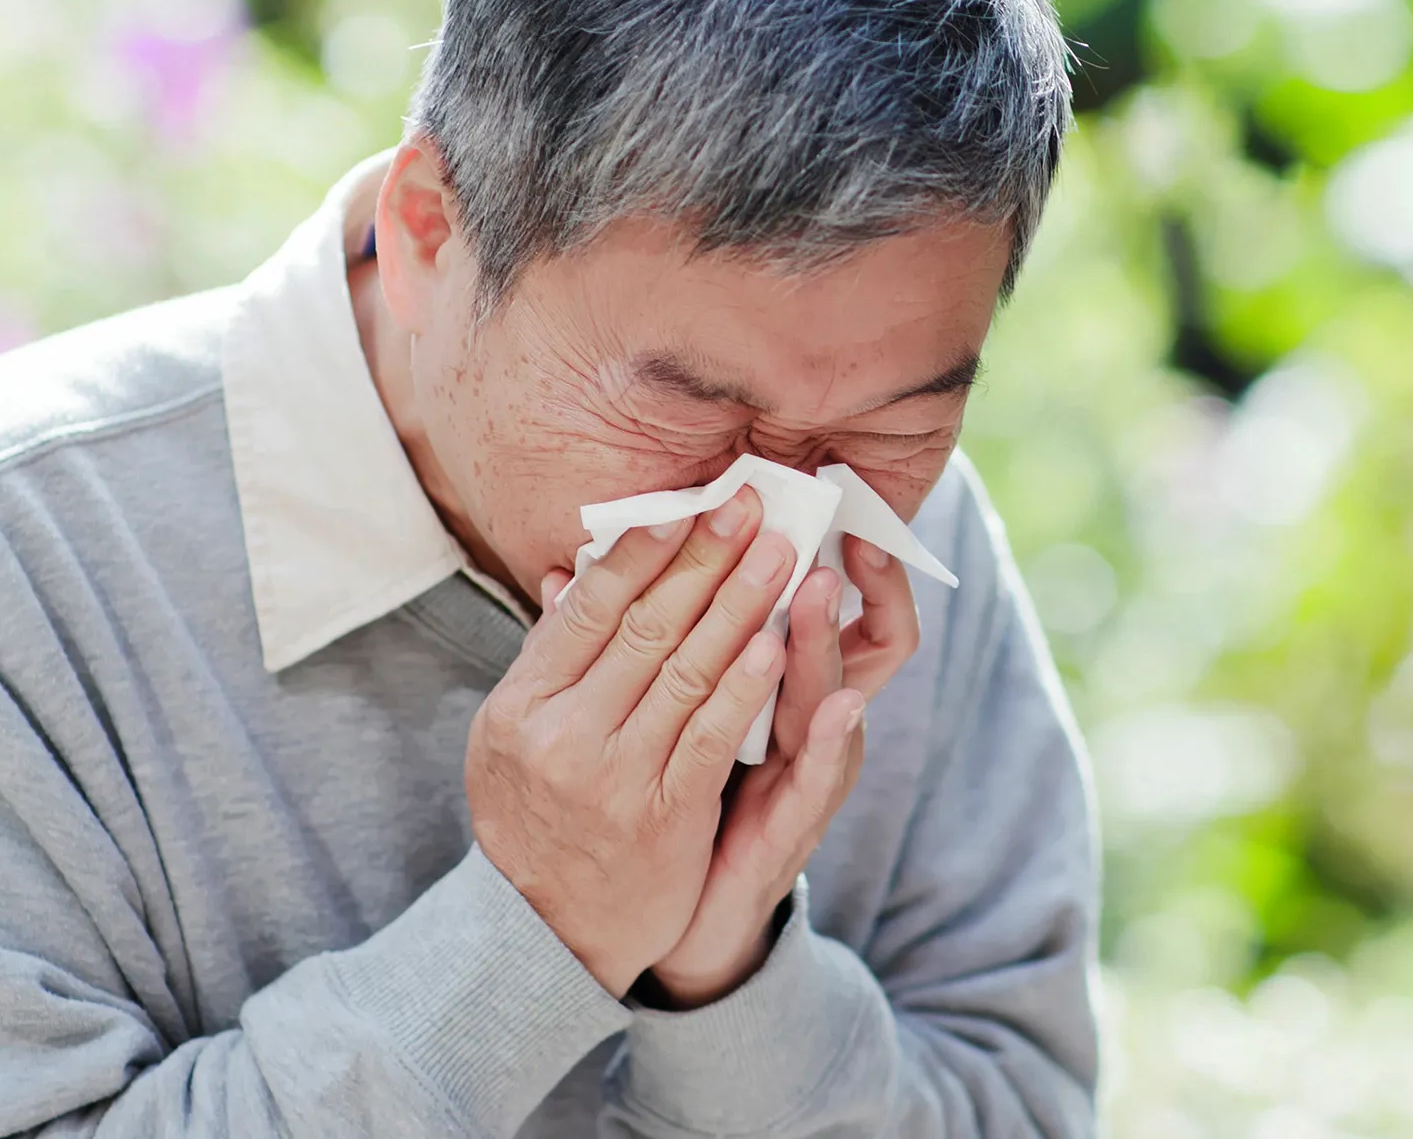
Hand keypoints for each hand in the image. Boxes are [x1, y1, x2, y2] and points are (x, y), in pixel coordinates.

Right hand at [465, 488, 797, 996]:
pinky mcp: (663, 816)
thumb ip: (549, 658)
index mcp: (522, 704)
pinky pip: (711, 737)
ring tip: (779, 556)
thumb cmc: (531, 814)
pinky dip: (745, 686)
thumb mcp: (510, 735)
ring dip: (738, 607)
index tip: (685, 504)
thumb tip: (570, 574)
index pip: (589, 608)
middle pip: (644, 628)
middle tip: (750, 509)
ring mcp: (614, 776)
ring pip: (685, 672)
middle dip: (703, 561)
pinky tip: (776, 642)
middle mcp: (563, 734)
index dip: (641, 551)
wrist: (542, 929)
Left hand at [648, 536, 920, 1006]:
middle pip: (829, 638)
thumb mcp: (664, 717)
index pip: (806, 608)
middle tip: (831, 515)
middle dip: (824, 574)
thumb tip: (574, 571)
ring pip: (831, 697)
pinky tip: (839, 705)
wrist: (687, 920)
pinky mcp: (797, 828)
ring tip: (826, 582)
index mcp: (765, 689)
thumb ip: (636, 650)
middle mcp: (798, 724)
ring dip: (828, 641)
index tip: (801, 492)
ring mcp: (804, 775)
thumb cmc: (675, 803)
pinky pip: (820, 780)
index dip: (812, 555)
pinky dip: (829, 742)